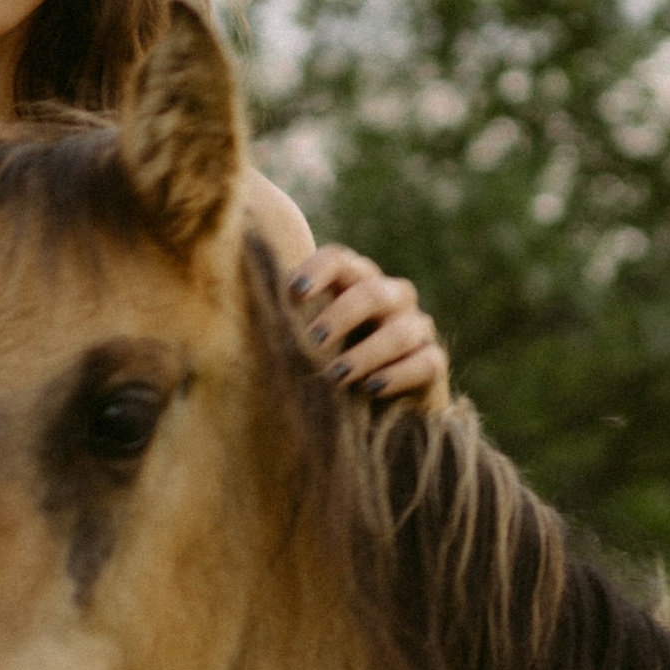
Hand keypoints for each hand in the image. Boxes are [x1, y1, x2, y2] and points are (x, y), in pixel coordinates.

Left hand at [287, 246, 451, 412]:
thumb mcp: (310, 343)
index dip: (319, 270)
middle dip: (342, 314)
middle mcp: (392, 299)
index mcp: (357, 284)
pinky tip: (372, 389)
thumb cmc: (334, 366)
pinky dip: (397, 374)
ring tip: (337, 375)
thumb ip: (287, 326)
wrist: (383, 409)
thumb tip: (236, 320)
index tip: (293, 294)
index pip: (341, 260)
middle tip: (314, 339)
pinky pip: (424, 361)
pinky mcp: (433, 363)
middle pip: (373, 291)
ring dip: (366, 352)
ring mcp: (417, 329)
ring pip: (401, 329)